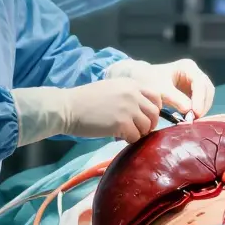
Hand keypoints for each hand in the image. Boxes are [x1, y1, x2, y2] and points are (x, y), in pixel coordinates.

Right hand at [12, 78, 160, 145]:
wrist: (68, 107)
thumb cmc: (85, 99)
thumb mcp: (111, 88)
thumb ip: (128, 95)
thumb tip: (140, 110)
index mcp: (131, 84)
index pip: (156, 97)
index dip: (153, 109)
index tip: (145, 117)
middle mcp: (133, 94)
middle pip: (154, 114)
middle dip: (148, 124)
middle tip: (137, 130)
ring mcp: (129, 109)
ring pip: (146, 127)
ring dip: (138, 133)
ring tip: (126, 134)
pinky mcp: (122, 124)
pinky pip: (135, 137)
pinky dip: (129, 140)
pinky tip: (119, 138)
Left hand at [105, 59, 214, 116]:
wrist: (142, 80)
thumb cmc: (150, 81)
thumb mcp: (161, 89)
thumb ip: (175, 98)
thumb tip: (189, 110)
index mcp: (187, 67)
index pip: (199, 83)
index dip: (199, 98)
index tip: (195, 112)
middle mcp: (194, 73)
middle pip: (207, 89)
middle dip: (203, 104)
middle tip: (195, 119)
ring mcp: (195, 82)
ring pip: (206, 96)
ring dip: (202, 108)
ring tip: (193, 120)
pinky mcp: (193, 92)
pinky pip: (201, 101)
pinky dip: (198, 109)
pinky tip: (191, 118)